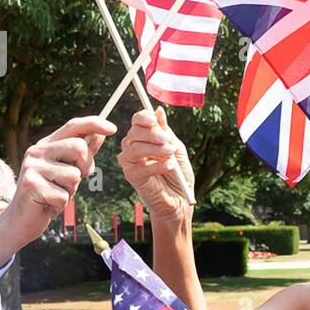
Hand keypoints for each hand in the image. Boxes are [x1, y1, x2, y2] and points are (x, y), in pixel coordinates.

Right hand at [0, 116, 115, 272]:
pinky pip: (64, 195)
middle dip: (86, 166)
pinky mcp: (31, 185)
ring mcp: (32, 167)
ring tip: (56, 192)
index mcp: (46, 145)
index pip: (73, 126)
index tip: (113, 129)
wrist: (21, 220)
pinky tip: (48, 203)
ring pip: (73, 174)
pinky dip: (62, 203)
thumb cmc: (49, 194)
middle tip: (76, 180)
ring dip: (71, 189)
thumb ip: (82, 155)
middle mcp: (37, 151)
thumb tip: (100, 135)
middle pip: (78, 146)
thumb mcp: (68, 172)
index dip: (94, 123)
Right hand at [118, 107, 194, 224]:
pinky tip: (169, 166)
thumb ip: (166, 131)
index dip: (144, 117)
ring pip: (135, 148)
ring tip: (170, 153)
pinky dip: (157, 165)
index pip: (138, 121)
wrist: (180, 199)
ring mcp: (130, 161)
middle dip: (152, 134)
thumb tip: (158, 110)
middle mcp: (133, 146)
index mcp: (144, 137)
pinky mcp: (132, 176)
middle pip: (135, 132)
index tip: (154, 120)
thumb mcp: (176, 148)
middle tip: (167, 140)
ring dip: (155, 149)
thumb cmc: (178, 173)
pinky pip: (141, 167)